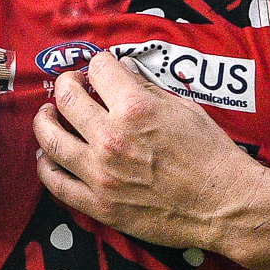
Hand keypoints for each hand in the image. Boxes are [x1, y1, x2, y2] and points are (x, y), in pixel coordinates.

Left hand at [32, 50, 260, 248]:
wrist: (224, 204)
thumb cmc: (211, 155)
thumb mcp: (184, 108)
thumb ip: (148, 87)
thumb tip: (123, 68)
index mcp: (135, 108)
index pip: (97, 69)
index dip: (97, 64)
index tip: (99, 70)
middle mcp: (112, 137)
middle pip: (65, 98)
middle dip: (66, 84)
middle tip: (70, 86)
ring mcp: (101, 173)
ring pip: (51, 139)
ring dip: (45, 121)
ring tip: (48, 115)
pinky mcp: (99, 205)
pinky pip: (57, 184)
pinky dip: (46, 167)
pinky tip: (46, 157)